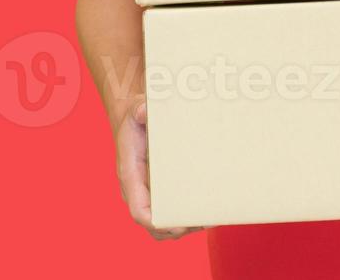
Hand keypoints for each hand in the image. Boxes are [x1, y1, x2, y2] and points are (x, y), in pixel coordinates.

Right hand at [117, 98, 202, 240]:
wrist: (134, 122)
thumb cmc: (135, 120)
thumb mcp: (135, 111)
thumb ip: (139, 111)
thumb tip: (144, 111)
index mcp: (130, 177)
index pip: (139, 210)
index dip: (156, 222)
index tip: (177, 224)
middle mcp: (137, 191)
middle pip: (154, 226)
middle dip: (177, 229)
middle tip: (203, 221)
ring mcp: (148, 195)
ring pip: (163, 226)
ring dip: (184, 228)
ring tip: (209, 220)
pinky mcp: (159, 193)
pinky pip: (169, 216)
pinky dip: (185, 220)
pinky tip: (205, 214)